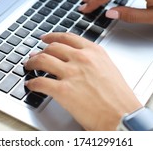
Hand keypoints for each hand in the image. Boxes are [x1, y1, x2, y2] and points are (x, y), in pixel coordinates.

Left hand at [24, 32, 141, 130]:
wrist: (124, 117)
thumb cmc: (120, 99)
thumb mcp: (108, 69)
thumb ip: (92, 61)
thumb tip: (77, 61)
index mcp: (94, 52)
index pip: (67, 37)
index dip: (52, 36)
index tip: (45, 38)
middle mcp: (81, 58)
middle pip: (52, 47)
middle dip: (40, 51)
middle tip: (35, 55)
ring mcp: (71, 73)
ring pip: (42, 60)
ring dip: (32, 63)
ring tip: (28, 66)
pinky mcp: (63, 90)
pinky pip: (40, 82)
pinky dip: (32, 83)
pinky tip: (31, 85)